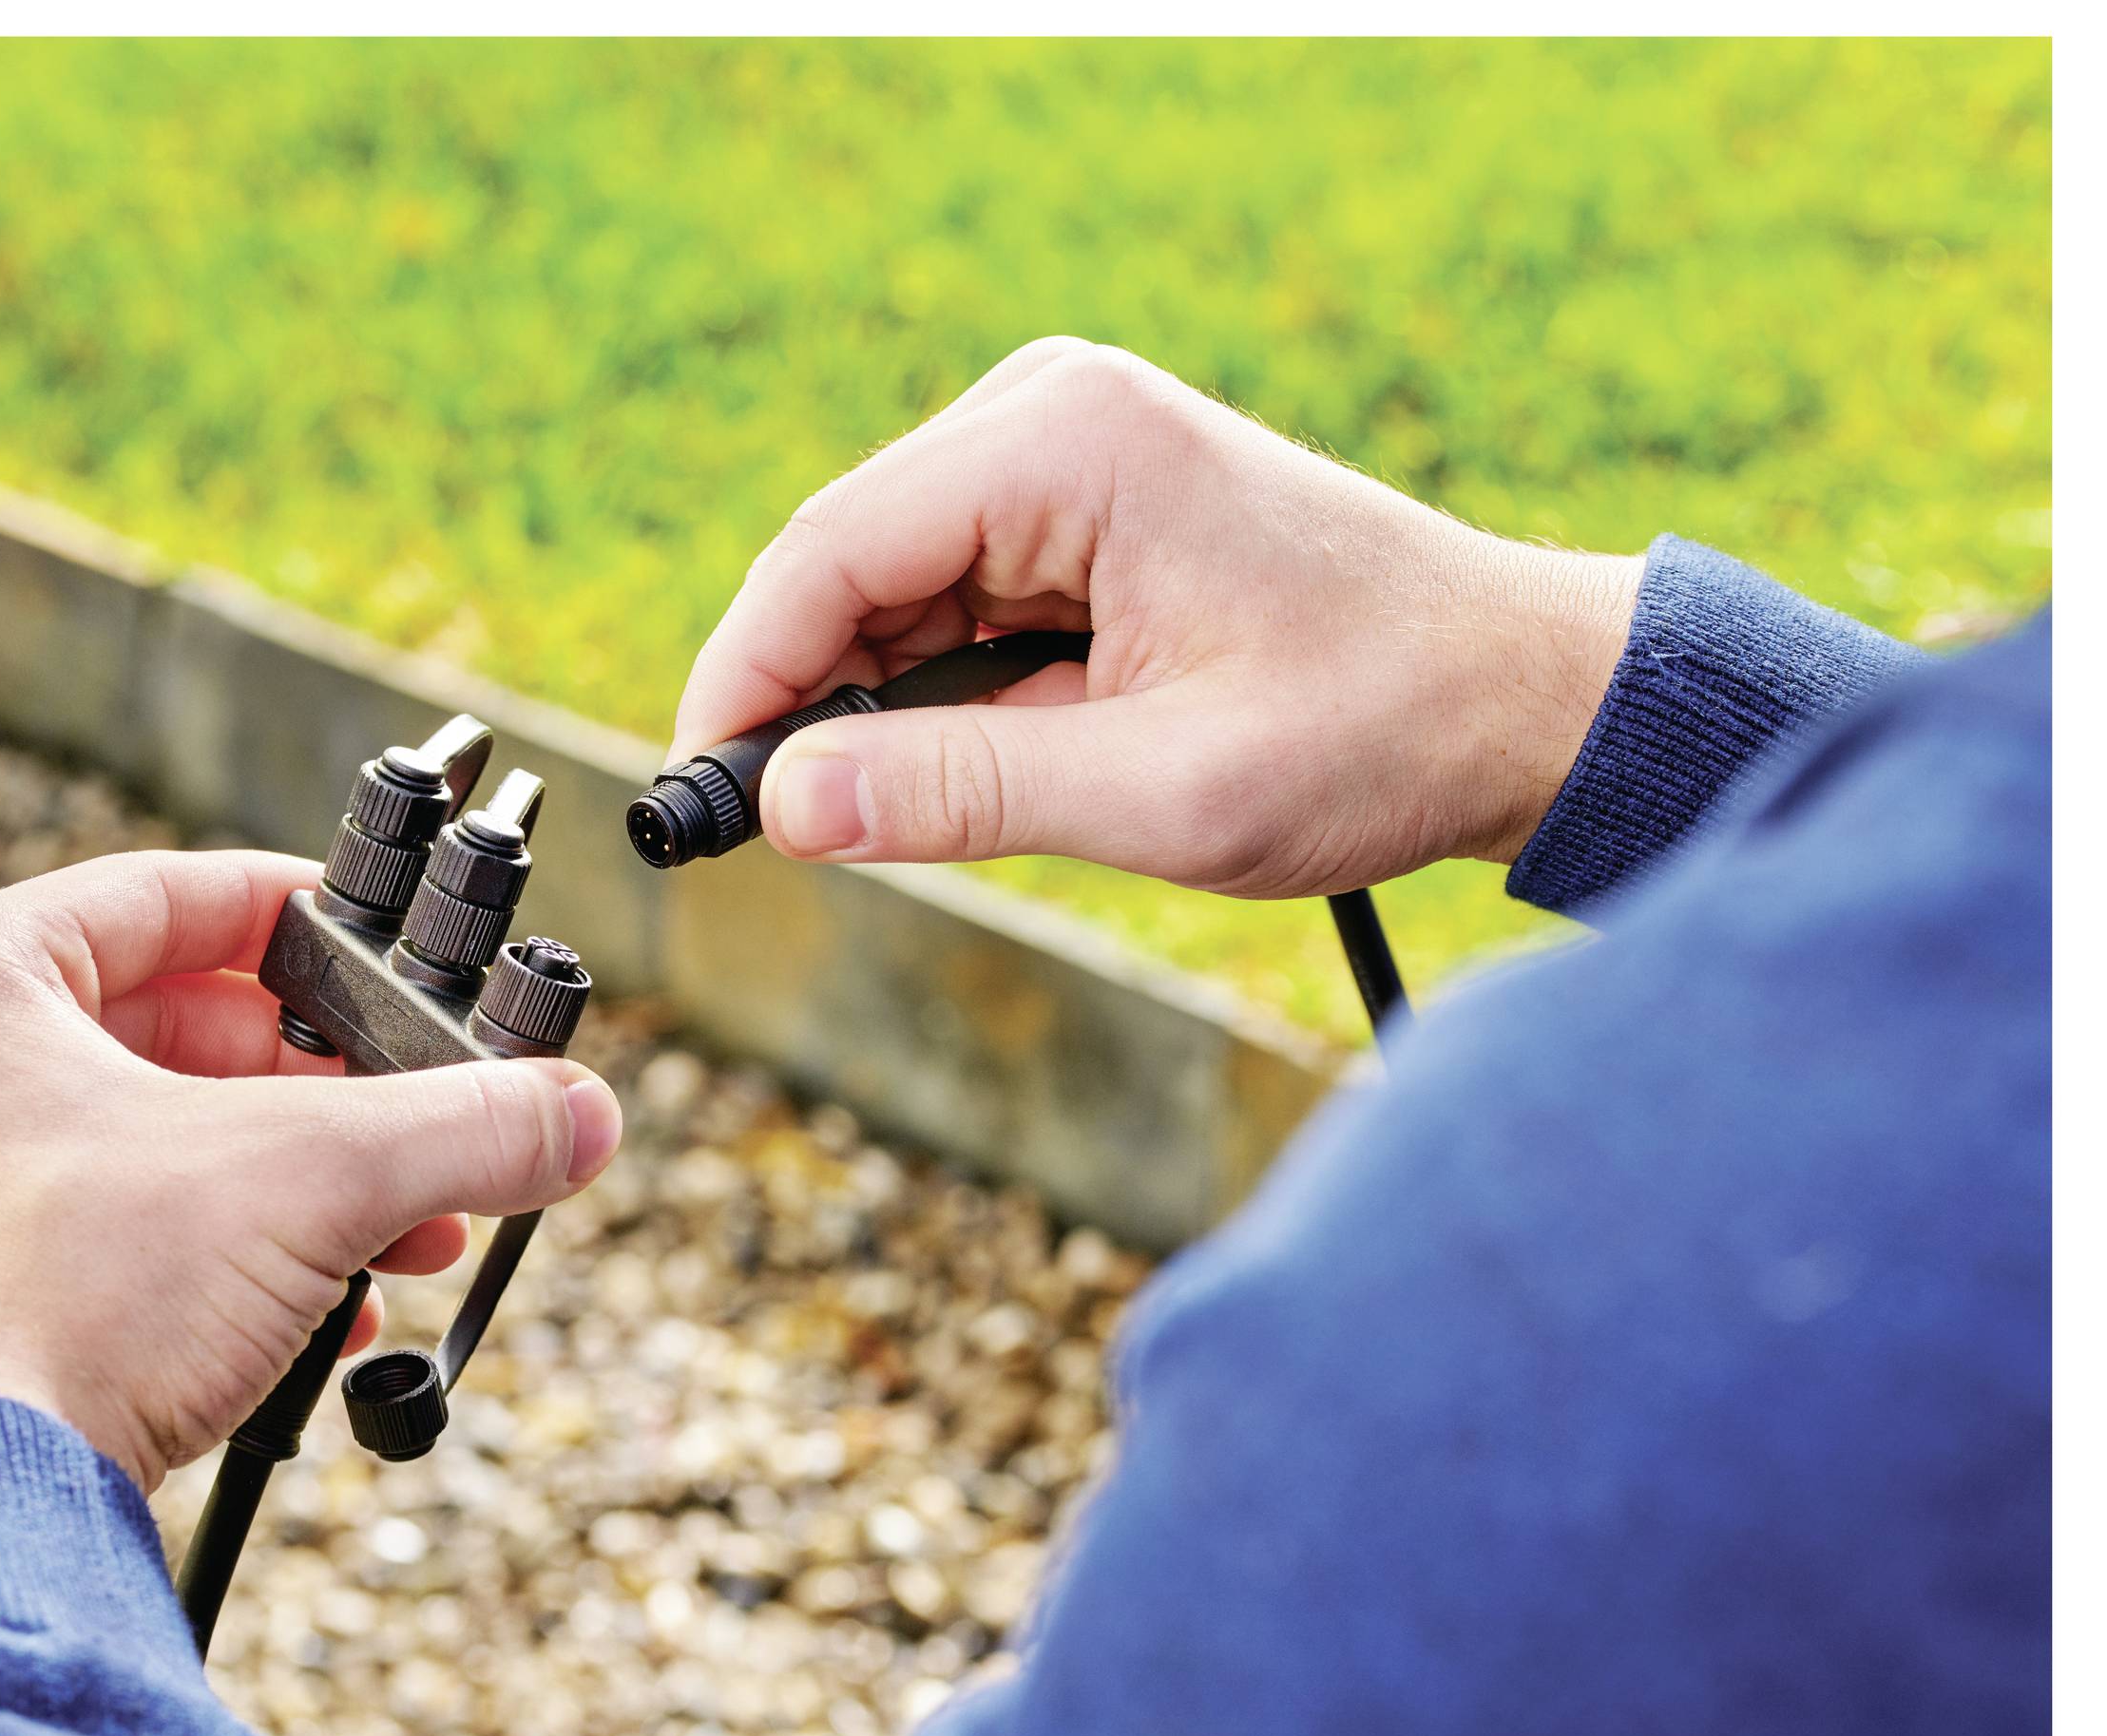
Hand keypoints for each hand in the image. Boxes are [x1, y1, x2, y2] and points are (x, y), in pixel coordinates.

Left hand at [0, 849, 621, 1490]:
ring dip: (301, 1185)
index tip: (381, 948)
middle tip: (416, 1120)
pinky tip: (329, 1312)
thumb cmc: (68, 1310)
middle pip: (176, 1027)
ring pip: (160, 1140)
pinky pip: (125, 1230)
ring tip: (405, 1232)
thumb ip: (461, 1128)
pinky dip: (234, 1255)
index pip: (161, 893)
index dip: (296, 914)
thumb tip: (577, 1111)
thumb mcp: (312, 1181)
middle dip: (324, 1092)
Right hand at [672, 338, 1643, 895]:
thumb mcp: (1163, 792)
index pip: (828, 551)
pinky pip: (950, 597)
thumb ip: (961, 794)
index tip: (700, 798)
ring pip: (887, 587)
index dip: (742, 677)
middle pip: (843, 561)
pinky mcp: (1078, 506)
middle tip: (783, 835)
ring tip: (913, 816)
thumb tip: (786, 806)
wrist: (1519, 696)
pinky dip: (932, 688)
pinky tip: (980, 763)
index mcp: (1067, 445)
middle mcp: (1051, 416)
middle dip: (800, 696)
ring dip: (872, 700)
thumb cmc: (1380, 729)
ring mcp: (1063, 452)